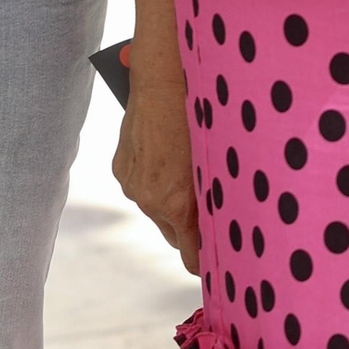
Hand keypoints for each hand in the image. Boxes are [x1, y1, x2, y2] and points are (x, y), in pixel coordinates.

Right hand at [112, 51, 199, 274]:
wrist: (163, 82)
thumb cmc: (199, 118)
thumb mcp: (215, 163)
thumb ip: (214, 198)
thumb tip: (226, 223)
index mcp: (177, 204)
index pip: (189, 257)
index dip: (203, 262)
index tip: (216, 265)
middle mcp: (151, 200)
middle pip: (172, 236)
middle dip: (189, 229)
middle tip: (208, 214)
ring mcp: (133, 185)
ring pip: (156, 209)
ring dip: (169, 201)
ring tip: (185, 175)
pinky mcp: (122, 168)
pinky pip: (141, 187)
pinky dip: (153, 180)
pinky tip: (166, 160)